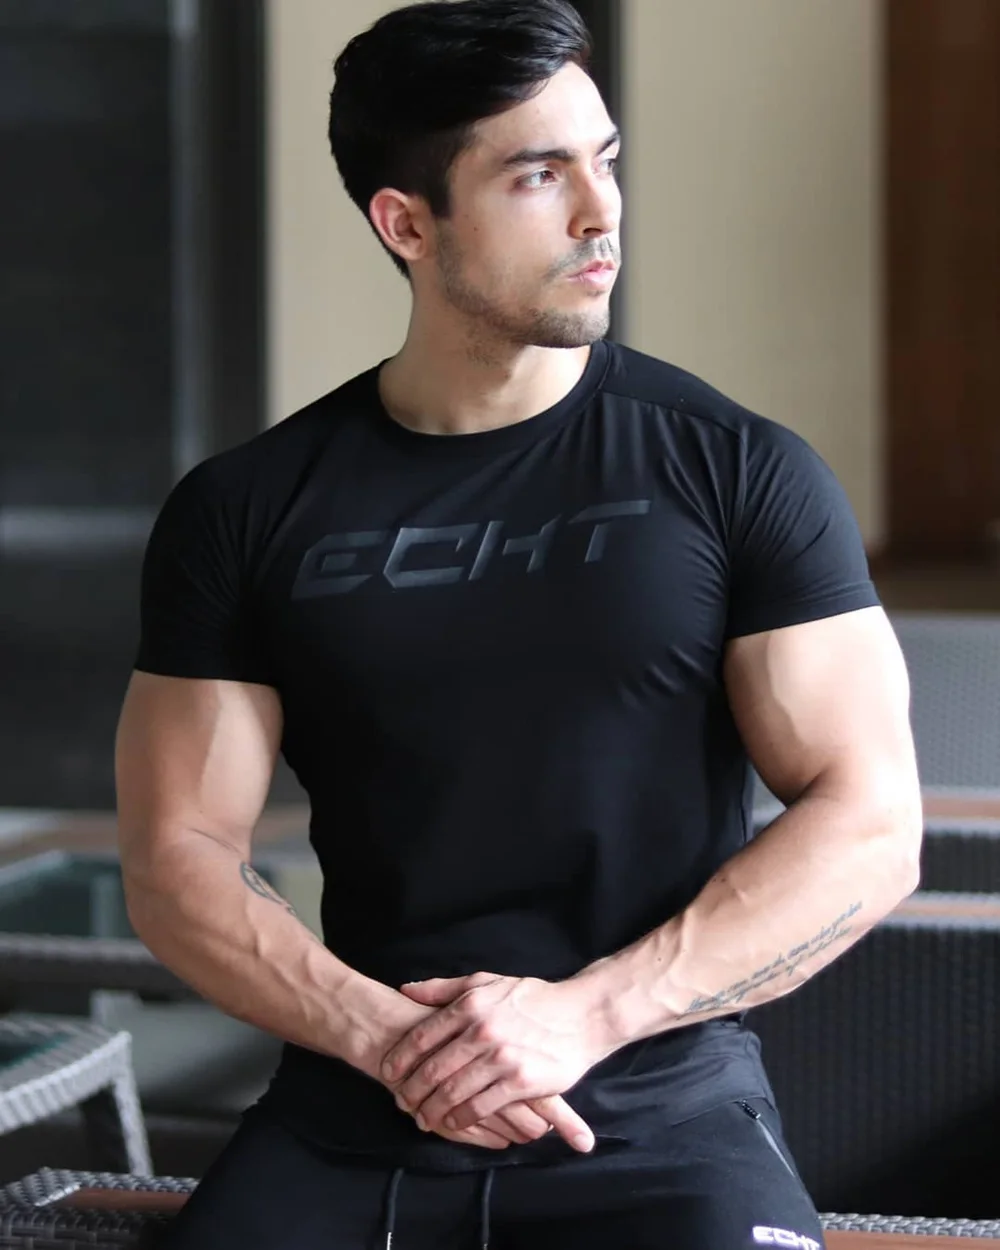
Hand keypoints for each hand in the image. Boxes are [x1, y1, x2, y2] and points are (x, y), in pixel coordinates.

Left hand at [343, 980, 556, 1150]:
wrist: (582, 1014)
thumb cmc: (533, 998)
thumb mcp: (488, 982)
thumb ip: (445, 989)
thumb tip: (407, 989)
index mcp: (471, 1005)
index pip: (423, 1035)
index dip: (401, 1056)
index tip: (388, 1070)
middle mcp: (483, 1030)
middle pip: (434, 1068)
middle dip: (412, 1089)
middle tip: (401, 1101)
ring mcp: (502, 1057)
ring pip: (453, 1091)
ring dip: (432, 1109)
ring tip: (422, 1118)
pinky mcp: (521, 1082)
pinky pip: (480, 1106)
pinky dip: (461, 1119)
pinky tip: (452, 1123)